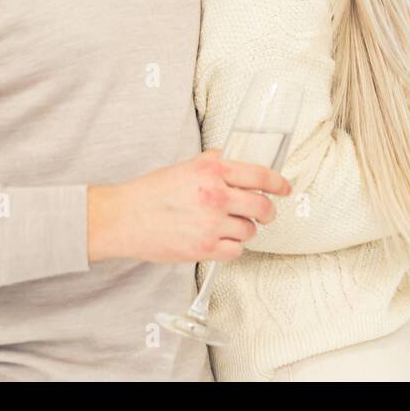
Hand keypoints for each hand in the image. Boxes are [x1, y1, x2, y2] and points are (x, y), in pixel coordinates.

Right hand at [87, 150, 291, 263]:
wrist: (124, 218)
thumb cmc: (152, 192)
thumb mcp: (186, 166)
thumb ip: (214, 163)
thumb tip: (236, 159)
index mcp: (213, 170)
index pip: (260, 176)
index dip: (279, 183)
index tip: (284, 188)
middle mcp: (216, 195)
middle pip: (262, 207)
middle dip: (268, 212)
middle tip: (265, 214)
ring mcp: (212, 224)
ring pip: (250, 231)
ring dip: (245, 230)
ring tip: (229, 227)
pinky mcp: (205, 249)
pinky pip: (236, 251)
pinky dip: (232, 248)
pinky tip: (220, 241)